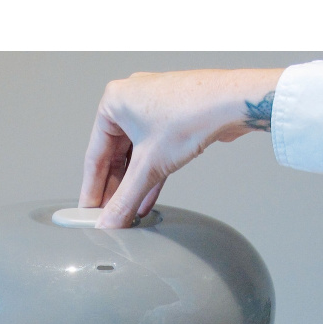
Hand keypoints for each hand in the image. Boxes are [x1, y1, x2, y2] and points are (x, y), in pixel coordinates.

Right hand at [79, 68, 283, 227]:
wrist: (232, 102)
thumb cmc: (192, 113)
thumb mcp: (149, 167)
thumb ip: (125, 200)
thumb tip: (109, 222)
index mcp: (113, 102)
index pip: (94, 156)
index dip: (92, 190)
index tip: (89, 212)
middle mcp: (130, 101)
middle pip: (114, 157)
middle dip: (114, 190)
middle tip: (110, 216)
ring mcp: (153, 109)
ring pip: (135, 157)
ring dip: (132, 186)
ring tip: (128, 212)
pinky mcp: (172, 120)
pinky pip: (153, 153)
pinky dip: (149, 176)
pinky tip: (146, 199)